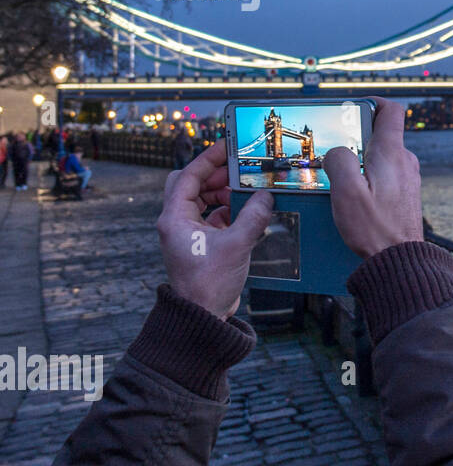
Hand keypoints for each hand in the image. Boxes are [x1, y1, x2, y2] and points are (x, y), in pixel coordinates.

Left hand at [157, 141, 274, 318]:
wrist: (201, 317)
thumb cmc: (208, 284)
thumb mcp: (236, 245)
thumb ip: (253, 217)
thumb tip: (265, 197)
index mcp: (174, 218)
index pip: (188, 176)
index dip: (208, 160)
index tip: (226, 148)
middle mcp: (176, 223)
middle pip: (190, 186)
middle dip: (215, 177)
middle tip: (238, 172)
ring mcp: (186, 234)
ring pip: (201, 202)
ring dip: (222, 195)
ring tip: (245, 195)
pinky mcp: (198, 245)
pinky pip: (212, 218)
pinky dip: (228, 212)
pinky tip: (247, 215)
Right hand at [323, 99, 422, 258]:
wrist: (400, 260)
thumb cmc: (375, 229)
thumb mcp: (346, 192)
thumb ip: (339, 161)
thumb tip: (337, 151)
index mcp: (392, 154)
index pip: (391, 111)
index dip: (372, 103)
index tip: (353, 109)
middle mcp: (404, 162)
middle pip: (380, 134)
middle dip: (356, 138)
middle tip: (335, 152)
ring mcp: (407, 178)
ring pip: (380, 157)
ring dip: (360, 161)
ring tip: (341, 179)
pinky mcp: (405, 193)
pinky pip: (384, 175)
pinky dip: (368, 177)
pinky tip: (354, 195)